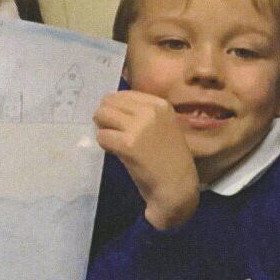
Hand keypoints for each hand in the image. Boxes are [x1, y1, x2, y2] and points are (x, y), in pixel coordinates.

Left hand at [95, 91, 198, 231]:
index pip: (124, 94)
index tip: (119, 121)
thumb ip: (142, 114)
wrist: (177, 186)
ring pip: (102, 115)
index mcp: (160, 104)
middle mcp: (150, 111)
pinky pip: (102, 136)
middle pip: (109, 101)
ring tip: (115, 141)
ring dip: (103, 129)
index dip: (116, 107)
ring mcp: (139, 127)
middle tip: (112, 131)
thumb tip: (110, 105)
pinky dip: (104, 144)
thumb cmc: (170, 159)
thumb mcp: (164, 126)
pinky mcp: (128, 144)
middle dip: (106, 116)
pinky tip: (116, 152)